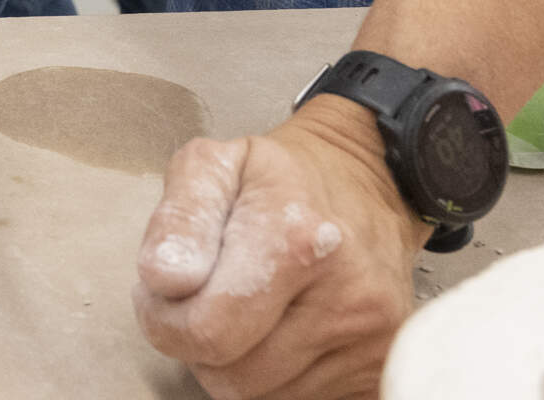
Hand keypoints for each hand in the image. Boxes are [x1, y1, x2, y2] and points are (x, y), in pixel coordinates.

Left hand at [133, 99, 429, 399]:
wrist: (369, 186)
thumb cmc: (280, 179)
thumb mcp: (214, 165)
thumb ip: (179, 218)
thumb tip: (163, 279)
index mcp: (297, 239)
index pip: (206, 330)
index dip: (166, 319)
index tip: (168, 290)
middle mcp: (346, 297)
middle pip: (231, 376)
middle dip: (198, 345)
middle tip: (203, 300)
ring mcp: (371, 342)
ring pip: (261, 396)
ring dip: (236, 363)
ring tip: (245, 311)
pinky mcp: (380, 371)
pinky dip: (274, 378)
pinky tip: (278, 331)